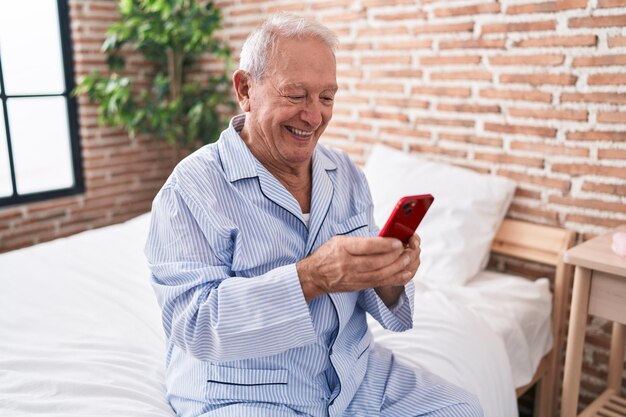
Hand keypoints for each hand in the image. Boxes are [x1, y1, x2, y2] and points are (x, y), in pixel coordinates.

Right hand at [296, 233, 420, 302]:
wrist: (314, 276)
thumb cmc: (328, 254)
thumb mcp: (339, 240)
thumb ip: (360, 241)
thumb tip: (385, 239)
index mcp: (343, 248)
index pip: (366, 247)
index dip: (384, 245)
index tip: (398, 241)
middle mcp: (348, 265)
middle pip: (377, 263)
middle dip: (395, 256)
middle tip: (407, 249)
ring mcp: (354, 278)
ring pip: (381, 274)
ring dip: (398, 267)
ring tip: (408, 258)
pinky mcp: (359, 286)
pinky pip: (381, 283)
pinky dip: (395, 278)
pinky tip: (406, 271)